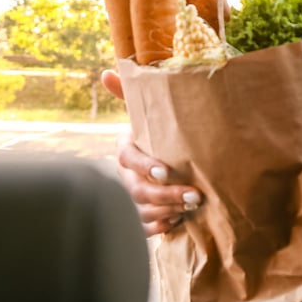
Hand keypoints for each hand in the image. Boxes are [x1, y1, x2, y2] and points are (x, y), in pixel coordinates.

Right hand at [104, 70, 201, 236]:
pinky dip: (160, 228)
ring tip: (191, 207)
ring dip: (166, 212)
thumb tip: (107, 72)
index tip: (165, 170)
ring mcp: (128, 199)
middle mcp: (123, 176)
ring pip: (141, 212)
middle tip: (194, 195)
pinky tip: (178, 222)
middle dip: (165, 195)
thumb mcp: (144, 114)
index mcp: (124, 150)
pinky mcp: (137, 217)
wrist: (155, 162)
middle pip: (137, 191)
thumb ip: (128, 93)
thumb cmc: (153, 134)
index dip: (144, 166)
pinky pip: (143, 230)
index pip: (128, 159)